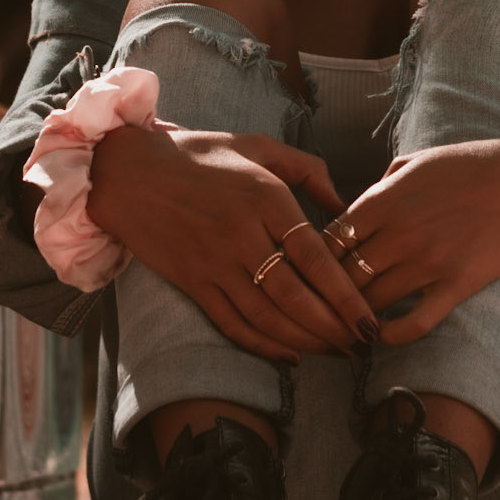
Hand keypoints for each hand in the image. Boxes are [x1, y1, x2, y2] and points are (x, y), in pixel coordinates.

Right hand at [87, 123, 378, 361]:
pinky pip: (232, 323)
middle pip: (295, 295)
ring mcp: (214, 263)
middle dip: (333, 327)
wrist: (128, 172)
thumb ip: (306, 168)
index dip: (346, 294)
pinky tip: (289, 354)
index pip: (315, 256)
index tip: (371, 319)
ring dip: (305, 340)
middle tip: (361, 345)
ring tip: (334, 352)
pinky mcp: (192, 282)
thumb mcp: (256, 145)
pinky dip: (263, 344)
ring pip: (267, 315)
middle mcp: (241, 234)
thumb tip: (343, 201)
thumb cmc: (198, 155)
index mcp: (265, 198)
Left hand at [335, 135, 499, 344]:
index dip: (314, 260)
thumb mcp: (418, 161)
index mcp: (383, 200)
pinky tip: (381, 337)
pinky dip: (390, 335)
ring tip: (344, 329)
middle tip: (321, 310)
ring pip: (370, 303)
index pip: (328, 240)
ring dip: (353, 318)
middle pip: (341, 276)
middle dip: (327, 295)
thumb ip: (383, 184)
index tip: (314, 272)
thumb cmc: (473, 165)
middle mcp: (398, 233)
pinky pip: (413, 323)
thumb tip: (359, 205)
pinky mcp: (456, 285)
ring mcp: (426, 262)